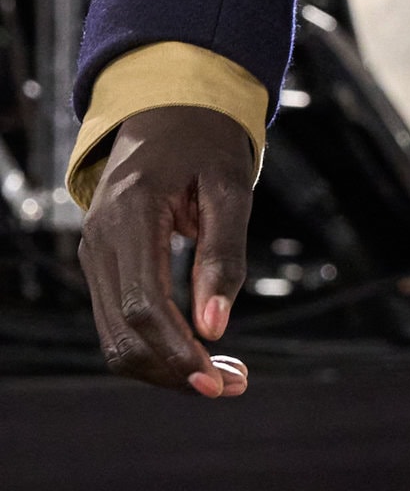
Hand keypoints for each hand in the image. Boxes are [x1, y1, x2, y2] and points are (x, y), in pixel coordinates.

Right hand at [79, 105, 254, 395]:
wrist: (165, 106)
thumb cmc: (205, 140)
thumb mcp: (229, 185)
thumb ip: (223, 254)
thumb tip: (216, 329)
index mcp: (129, 214)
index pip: (142, 305)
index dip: (177, 351)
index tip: (218, 380)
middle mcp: (99, 240)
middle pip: (122, 334)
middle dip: (176, 370)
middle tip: (235, 384)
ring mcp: (93, 253)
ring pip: (115, 338)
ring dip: (167, 367)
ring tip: (226, 375)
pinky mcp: (101, 264)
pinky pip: (118, 321)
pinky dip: (155, 346)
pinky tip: (199, 351)